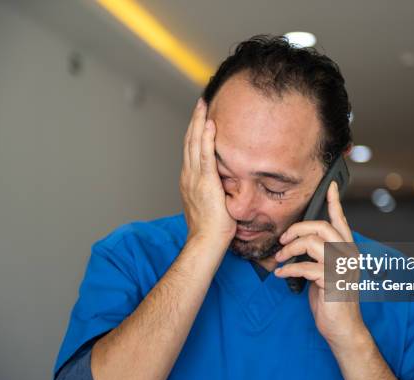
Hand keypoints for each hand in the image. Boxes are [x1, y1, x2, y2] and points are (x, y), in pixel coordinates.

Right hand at [180, 98, 235, 243]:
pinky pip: (205, 156)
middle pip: (189, 141)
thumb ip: (214, 189)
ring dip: (199, 123)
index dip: (194, 132)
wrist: (206, 241)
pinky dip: (206, 138)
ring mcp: (195, 179)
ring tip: (203, 105)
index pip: (191, 150)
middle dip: (195, 120)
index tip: (200, 118)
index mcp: (189, 180)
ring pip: (194, 144)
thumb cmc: (212, 229)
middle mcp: (188, 176)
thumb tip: (224, 182)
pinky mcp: (205, 183)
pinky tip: (210, 124)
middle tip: (200, 103)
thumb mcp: (211, 203)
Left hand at [274, 181, 366, 347]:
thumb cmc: (331, 300)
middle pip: (322, 227)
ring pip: (312, 243)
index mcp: (347, 250)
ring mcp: (341, 268)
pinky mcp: (332, 282)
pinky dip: (289, 269)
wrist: (343, 329)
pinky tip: (281, 274)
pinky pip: (306, 267)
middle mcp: (348, 256)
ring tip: (281, 259)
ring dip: (290, 249)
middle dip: (298, 228)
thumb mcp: (325, 272)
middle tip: (283, 239)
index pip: (341, 221)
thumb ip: (318, 255)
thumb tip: (297, 243)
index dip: (334, 202)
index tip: (330, 186)